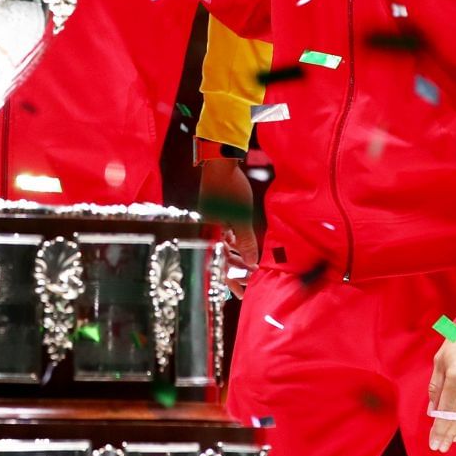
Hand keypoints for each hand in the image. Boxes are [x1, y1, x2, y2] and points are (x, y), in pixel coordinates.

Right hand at [198, 158, 258, 294]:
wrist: (219, 162)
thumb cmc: (230, 189)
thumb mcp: (241, 219)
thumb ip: (245, 242)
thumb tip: (250, 264)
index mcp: (209, 235)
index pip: (218, 265)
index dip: (230, 281)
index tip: (242, 293)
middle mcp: (205, 231)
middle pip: (218, 258)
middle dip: (234, 271)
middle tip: (248, 282)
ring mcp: (208, 222)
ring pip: (220, 247)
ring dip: (233, 257)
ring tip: (246, 266)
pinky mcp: (212, 214)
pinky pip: (220, 236)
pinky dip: (230, 243)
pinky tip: (238, 246)